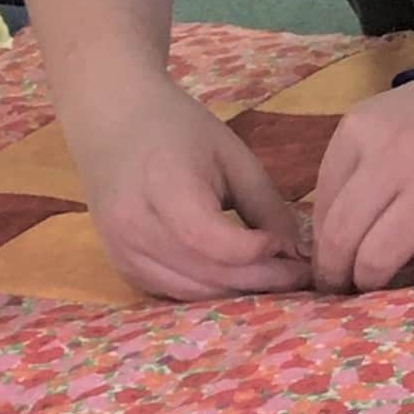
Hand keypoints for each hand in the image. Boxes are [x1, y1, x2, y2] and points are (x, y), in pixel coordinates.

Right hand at [64, 70, 313, 303]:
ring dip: (241, 292)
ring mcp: (122, 252)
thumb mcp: (233, 156)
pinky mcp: (121, 268)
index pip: (212, 240)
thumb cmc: (178, 129)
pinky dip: (211, 292)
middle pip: (207, 273)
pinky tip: (240, 280)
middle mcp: (135, 227)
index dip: (258, 251)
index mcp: (163, 186)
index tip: (293, 246)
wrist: (111, 120)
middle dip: (262, 280)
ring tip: (278, 278)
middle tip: (302, 275)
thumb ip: (267, 206)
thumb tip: (298, 253)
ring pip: (193, 292)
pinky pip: (173, 293)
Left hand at [309, 34, 413, 294]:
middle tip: (348, 290)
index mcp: (360, 130)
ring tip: (387, 284)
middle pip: (340, 241)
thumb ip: (361, 165)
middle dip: (338, 276)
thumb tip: (335, 241)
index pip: (321, 209)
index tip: (332, 266)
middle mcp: (391, 156)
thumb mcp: (392, 117)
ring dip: (377, 282)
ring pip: (379, 260)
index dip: (321, 248)